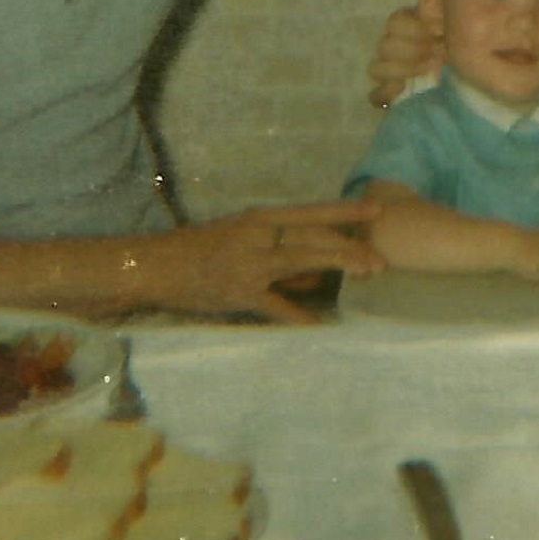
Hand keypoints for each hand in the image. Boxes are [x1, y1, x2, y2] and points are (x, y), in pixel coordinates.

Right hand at [181, 201, 385, 322]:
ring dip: (339, 264)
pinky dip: (301, 317)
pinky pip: (277, 306)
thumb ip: (281, 254)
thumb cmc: (202, 250)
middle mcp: (260, 234)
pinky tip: (323, 328)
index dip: (346, 212)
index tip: (378, 211)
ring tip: (367, 274)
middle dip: (350, 246)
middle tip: (381, 259)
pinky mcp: (241, 292)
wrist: (157, 265)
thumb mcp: (244, 239)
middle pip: (315, 235)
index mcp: (261, 218)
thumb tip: (319, 275)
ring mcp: (251, 263)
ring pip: (304, 258)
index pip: (313, 211)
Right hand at [368, 3, 442, 107]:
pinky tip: (404, 89)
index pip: (394, 22)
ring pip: (376, 67)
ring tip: (432, 67)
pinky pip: (375, 95)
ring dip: (404, 68)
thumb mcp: (449, 13)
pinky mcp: (389, 93)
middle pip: (385, 45)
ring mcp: (387, 68)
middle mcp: (390, 45)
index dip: (415, 27)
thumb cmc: (452, 34)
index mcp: (403, 24)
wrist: (462, 62)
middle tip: (439, 51)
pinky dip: (386, 93)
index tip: (440, 30)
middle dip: (414, 49)